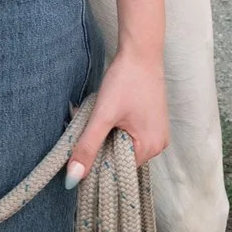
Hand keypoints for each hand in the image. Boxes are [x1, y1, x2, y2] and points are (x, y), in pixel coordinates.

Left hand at [66, 45, 168, 187]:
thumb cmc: (125, 81)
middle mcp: (158, 145)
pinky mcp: (152, 122)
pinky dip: (114, 127)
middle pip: (119, 157)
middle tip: (88, 123)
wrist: (140, 52)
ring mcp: (157, 133)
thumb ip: (87, 147)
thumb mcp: (102, 116)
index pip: (117, 169)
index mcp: (151, 148)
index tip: (83, 144)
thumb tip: (73, 179)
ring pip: (122, 145)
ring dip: (106, 134)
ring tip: (98, 115)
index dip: (97, 159)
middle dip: (100, 144)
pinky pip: (129, 135)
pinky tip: (108, 112)